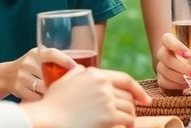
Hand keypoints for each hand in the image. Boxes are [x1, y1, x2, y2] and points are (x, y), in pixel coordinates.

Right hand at [8, 48, 76, 100]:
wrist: (5, 75)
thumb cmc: (30, 65)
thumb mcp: (39, 56)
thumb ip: (54, 57)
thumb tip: (79, 67)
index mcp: (36, 53)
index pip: (53, 54)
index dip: (65, 60)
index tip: (76, 68)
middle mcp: (28, 62)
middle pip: (50, 74)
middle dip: (60, 81)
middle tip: (69, 86)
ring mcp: (22, 75)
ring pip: (44, 87)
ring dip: (51, 91)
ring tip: (57, 92)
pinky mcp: (18, 88)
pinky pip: (36, 96)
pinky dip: (42, 98)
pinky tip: (45, 97)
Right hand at [20, 67, 151, 127]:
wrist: (45, 119)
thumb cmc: (52, 104)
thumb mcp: (65, 81)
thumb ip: (78, 73)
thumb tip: (84, 69)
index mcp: (95, 74)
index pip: (125, 79)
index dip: (138, 90)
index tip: (145, 99)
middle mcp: (104, 84)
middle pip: (128, 96)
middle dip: (130, 107)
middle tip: (129, 117)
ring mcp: (107, 100)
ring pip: (130, 109)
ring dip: (129, 118)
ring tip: (124, 125)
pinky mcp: (108, 116)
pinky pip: (127, 120)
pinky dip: (127, 126)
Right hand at [155, 32, 190, 90]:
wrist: (186, 67)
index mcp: (169, 40)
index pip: (167, 39)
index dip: (177, 46)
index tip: (189, 55)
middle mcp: (162, 52)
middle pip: (167, 58)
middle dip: (183, 68)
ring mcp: (160, 66)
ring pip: (165, 71)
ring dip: (180, 78)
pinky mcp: (160, 79)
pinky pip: (164, 82)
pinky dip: (175, 85)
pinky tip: (185, 85)